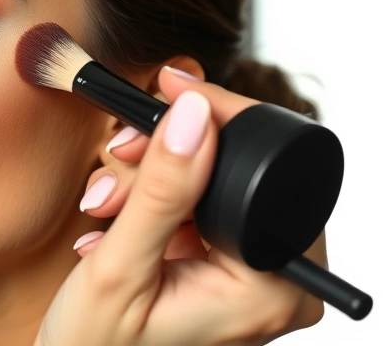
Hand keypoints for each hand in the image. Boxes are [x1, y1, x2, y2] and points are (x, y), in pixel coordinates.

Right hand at [36, 67, 325, 345]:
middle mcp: (279, 286)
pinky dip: (160, 204)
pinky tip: (120, 224)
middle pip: (240, 176)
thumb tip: (193, 114)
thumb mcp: (119, 268)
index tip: (161, 93)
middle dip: (166, 160)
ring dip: (152, 181)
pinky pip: (208, 211)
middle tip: (118, 159)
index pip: (263, 169)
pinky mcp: (234, 275)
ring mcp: (257, 282)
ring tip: (103, 206)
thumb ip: (162, 191)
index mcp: (270, 290)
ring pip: (218, 187)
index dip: (211, 120)